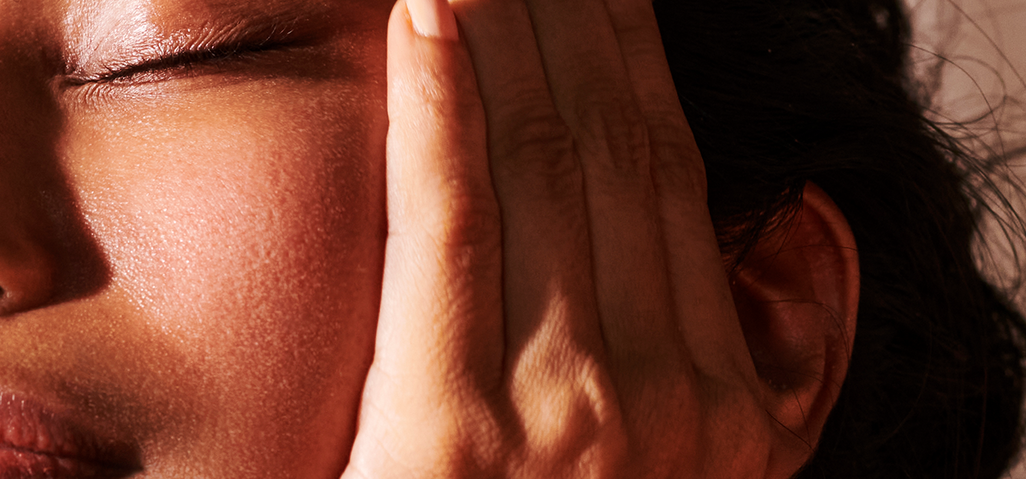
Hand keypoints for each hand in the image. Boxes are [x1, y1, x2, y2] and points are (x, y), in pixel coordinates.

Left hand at [343, 0, 854, 476]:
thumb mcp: (704, 473)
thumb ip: (771, 362)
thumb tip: (801, 213)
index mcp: (729, 401)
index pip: (670, 170)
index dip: (628, 50)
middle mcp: (667, 395)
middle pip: (610, 146)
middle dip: (564, 18)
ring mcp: (567, 408)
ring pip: (539, 161)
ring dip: (502, 31)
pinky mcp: (452, 426)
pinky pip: (450, 225)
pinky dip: (438, 109)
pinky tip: (421, 21)